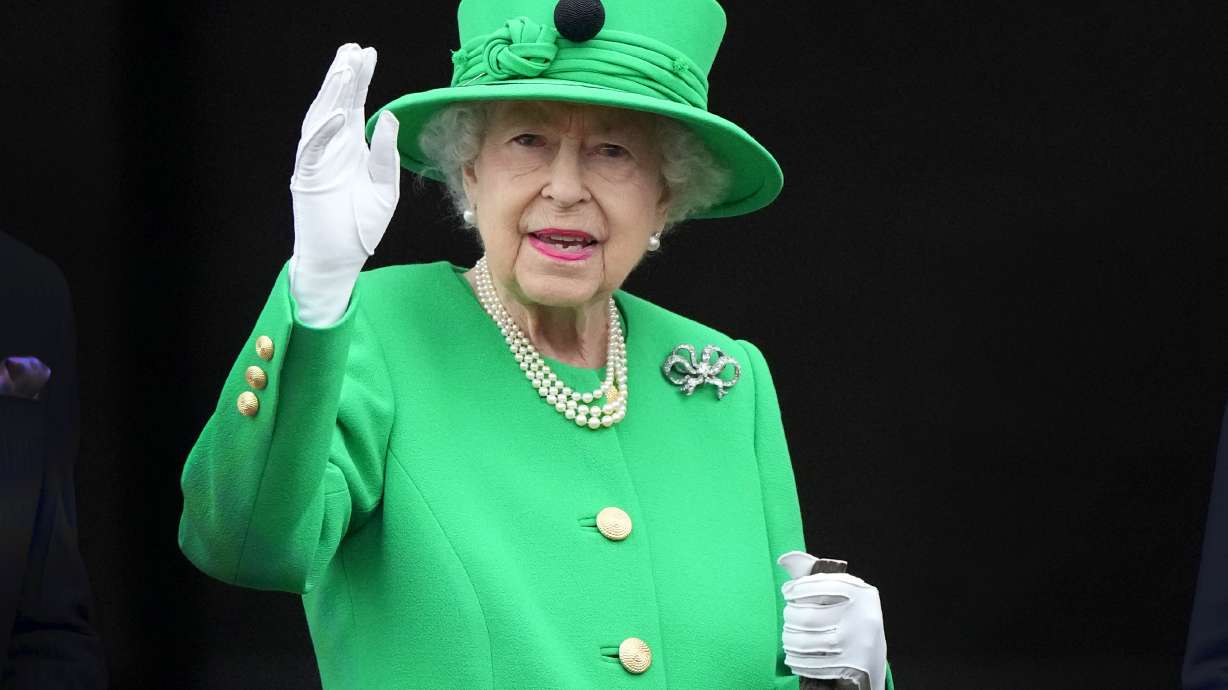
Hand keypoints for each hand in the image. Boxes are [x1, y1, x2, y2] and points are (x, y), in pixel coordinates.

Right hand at [288, 43, 400, 325]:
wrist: (340, 260)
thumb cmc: (361, 228)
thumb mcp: (384, 188)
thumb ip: (385, 155)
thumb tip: (389, 119)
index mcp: (352, 149)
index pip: (355, 107)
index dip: (360, 81)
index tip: (368, 55)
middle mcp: (333, 150)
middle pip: (336, 105)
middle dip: (344, 77)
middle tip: (353, 51)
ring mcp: (318, 162)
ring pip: (321, 120)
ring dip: (331, 95)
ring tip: (343, 69)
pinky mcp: (307, 179)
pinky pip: (314, 150)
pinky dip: (325, 132)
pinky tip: (340, 115)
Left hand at [777, 551, 886, 689]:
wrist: (874, 659)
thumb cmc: (850, 618)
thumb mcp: (842, 595)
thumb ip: (814, 576)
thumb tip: (783, 560)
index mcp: (862, 593)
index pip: (820, 585)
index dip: (797, 588)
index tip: (787, 592)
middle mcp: (863, 617)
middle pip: (808, 616)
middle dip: (790, 616)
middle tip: (788, 617)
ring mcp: (858, 644)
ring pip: (806, 642)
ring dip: (789, 639)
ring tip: (787, 637)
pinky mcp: (851, 667)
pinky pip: (812, 664)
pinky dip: (797, 661)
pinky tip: (792, 657)